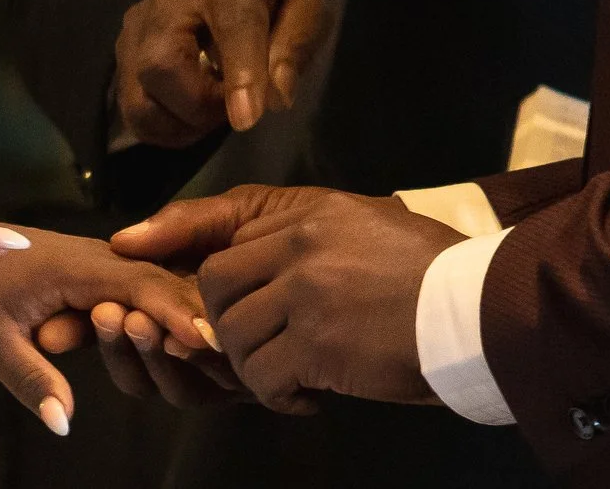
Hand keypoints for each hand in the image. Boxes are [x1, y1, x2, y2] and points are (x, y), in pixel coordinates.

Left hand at [0, 226, 210, 434]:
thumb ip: (31, 379)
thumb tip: (65, 422)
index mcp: (74, 266)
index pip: (141, 287)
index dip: (177, 314)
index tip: (211, 342)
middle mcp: (93, 256)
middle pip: (160, 280)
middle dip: (197, 313)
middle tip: (235, 350)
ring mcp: (94, 261)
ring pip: (153, 281)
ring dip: (185, 310)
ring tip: (224, 347)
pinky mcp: (89, 270)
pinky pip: (136, 285)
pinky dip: (163, 306)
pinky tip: (186, 333)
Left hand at [112, 185, 464, 413]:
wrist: (481, 311)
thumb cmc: (434, 273)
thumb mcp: (369, 224)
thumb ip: (309, 233)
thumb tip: (249, 254)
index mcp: (312, 211)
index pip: (222, 219)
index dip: (173, 239)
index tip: (127, 248)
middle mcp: (301, 244)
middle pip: (215, 284)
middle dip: (222, 322)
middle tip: (259, 346)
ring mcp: (306, 292)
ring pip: (231, 334)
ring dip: (253, 365)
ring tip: (293, 374)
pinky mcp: (316, 343)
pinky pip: (263, 377)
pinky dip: (280, 395)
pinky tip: (311, 397)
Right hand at [115, 0, 329, 147]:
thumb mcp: (308, 3)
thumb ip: (296, 45)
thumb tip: (274, 98)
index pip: (232, 25)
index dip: (240, 74)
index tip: (247, 118)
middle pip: (161, 65)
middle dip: (201, 106)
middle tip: (237, 106)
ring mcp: (136, 27)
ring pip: (139, 98)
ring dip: (181, 123)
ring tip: (214, 108)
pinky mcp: (122, 53)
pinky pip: (133, 112)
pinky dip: (164, 127)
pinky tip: (191, 112)